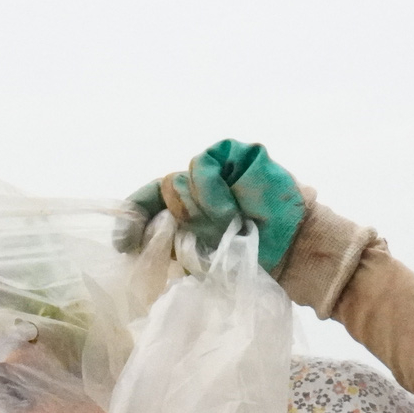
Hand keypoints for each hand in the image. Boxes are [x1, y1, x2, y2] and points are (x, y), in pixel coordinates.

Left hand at [120, 139, 308, 273]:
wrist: (290, 249)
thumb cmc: (249, 256)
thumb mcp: (201, 258)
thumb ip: (170, 246)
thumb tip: (130, 243)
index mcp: (183, 214)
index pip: (146, 207)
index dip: (133, 218)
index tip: (123, 242)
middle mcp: (194, 189)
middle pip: (163, 194)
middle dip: (182, 219)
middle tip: (213, 234)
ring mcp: (213, 170)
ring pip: (179, 182)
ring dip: (203, 210)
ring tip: (231, 223)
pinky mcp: (232, 154)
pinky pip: (202, 165)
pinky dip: (211, 188)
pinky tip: (232, 206)